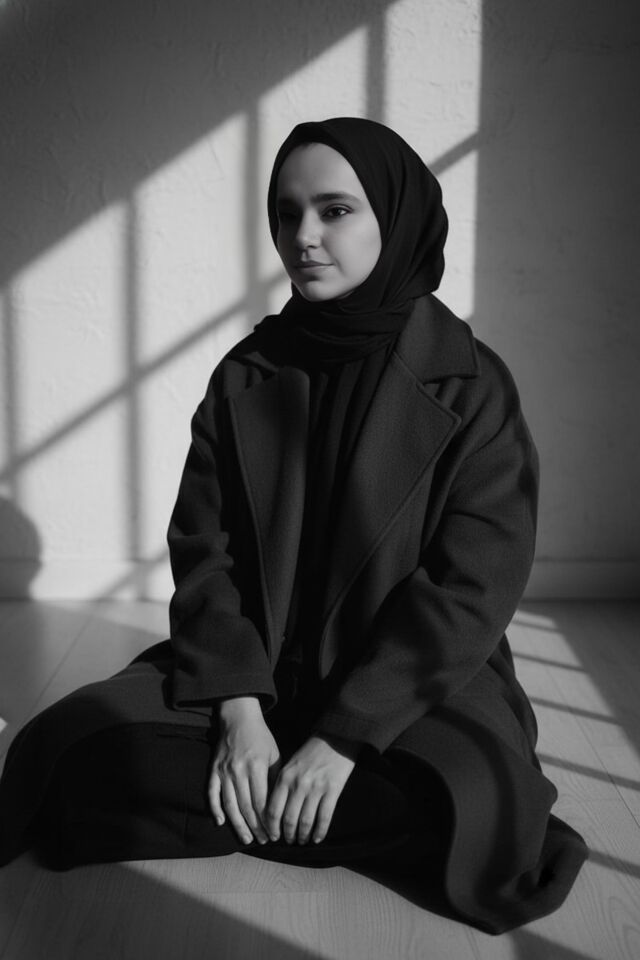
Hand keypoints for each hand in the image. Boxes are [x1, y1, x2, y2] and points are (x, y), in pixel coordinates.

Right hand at [209, 697, 281, 845]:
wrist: (238, 718)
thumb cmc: (260, 737)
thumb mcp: (274, 753)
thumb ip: (275, 778)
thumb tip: (278, 804)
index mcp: (256, 766)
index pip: (262, 801)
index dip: (268, 820)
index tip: (275, 833)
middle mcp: (238, 771)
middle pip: (246, 807)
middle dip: (256, 827)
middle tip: (264, 840)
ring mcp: (224, 771)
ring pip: (230, 805)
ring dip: (238, 824)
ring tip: (246, 838)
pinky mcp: (213, 770)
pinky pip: (212, 793)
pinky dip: (215, 809)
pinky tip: (220, 822)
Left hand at [265, 734, 358, 845]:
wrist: (336, 736)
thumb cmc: (312, 750)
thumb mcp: (291, 763)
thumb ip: (283, 784)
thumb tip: (275, 809)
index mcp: (285, 777)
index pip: (272, 809)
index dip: (271, 827)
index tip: (272, 836)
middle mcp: (298, 784)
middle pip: (288, 819)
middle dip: (287, 834)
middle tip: (288, 841)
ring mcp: (316, 788)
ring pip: (306, 821)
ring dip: (303, 835)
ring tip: (302, 841)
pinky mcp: (332, 790)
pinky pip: (324, 818)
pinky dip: (320, 832)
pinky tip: (317, 838)